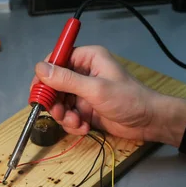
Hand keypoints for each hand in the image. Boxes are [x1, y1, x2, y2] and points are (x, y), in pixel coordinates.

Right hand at [33, 46, 185, 146]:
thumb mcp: (95, 89)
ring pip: (59, 103)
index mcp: (87, 59)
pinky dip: (72, 124)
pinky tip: (84, 128)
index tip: (37, 91)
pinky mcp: (84, 109)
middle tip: (59, 113)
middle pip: (54, 85)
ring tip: (76, 123)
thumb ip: (66, 80)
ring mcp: (83, 92)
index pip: (57, 60)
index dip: (45, 75)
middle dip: (55, 102)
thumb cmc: (127, 99)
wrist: (148, 122)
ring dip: (64, 116)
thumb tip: (40, 68)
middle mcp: (83, 73)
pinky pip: (68, 115)